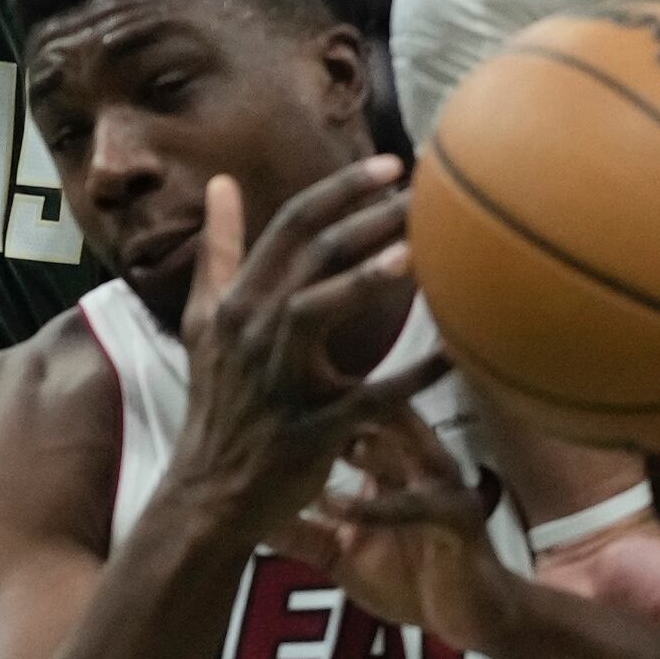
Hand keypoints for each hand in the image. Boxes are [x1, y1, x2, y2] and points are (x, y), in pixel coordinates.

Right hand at [170, 160, 447, 547]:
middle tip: (423, 194)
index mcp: (237, 301)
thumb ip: (219, 251)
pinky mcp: (310, 428)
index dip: (341, 190)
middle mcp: (253, 330)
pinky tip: (455, 351)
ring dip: (366, 279)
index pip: (289, 225)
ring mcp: (279, 379)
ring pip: (316, 312)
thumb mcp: (204, 322)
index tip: (392, 165)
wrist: (208, 492)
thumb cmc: (217, 399)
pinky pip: (368, 396)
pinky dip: (412, 374)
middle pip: (311, 256)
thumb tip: (222, 182)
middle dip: (369, 219)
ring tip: (417, 252)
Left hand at [273, 411, 508, 652]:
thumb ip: (303, 534)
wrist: (468, 620)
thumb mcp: (342, 556)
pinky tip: (336, 507)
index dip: (317, 406)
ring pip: (405, 449)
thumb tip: (245, 520)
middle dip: (339, 408)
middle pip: (383, 418)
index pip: (356, 420)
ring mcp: (443, 488)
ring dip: (358, 444)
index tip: (266, 398)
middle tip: (288, 401)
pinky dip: (377, 506)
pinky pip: (419, 506)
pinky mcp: (461, 519)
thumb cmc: (412, 580)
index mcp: (394, 466)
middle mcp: (421, 465)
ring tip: (310, 439)